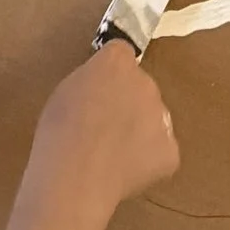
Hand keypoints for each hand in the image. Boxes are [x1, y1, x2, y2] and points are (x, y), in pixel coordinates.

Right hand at [26, 42, 179, 222]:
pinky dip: (147, 161)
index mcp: (117, 62)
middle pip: (141, 86)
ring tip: (113, 154)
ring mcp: (162, 117)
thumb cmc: (59, 130)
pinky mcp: (170, 150)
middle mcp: (146, 82)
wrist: (76, 174)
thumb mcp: (67, 90)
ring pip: (154, 118)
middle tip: (105, 127)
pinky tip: (123, 171)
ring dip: (140, 129)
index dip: (110, 74)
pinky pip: (160, 151)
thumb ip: (91, 82)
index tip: (99, 90)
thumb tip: (101, 91)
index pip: (121, 55)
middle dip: (128, 101)